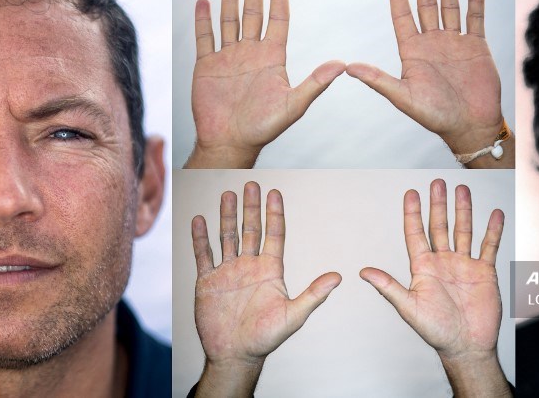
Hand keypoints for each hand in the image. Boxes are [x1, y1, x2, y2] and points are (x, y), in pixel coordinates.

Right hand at [187, 0, 345, 167]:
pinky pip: (205, 37)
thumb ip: (315, 83)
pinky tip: (204, 1)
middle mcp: (250, 54)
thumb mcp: (293, 105)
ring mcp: (228, 58)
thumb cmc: (263, 128)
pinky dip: (204, 19)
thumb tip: (341, 65)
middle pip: (252, 14)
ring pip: (229, 20)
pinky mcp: (207, 66)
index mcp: (272, 58)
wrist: (231, 142)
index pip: (277, 20)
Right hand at [191, 182, 340, 395]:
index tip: (274, 192)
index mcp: (270, 270)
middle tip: (250, 183)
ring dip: (226, 216)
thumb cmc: (266, 338)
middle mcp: (249, 266)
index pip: (274, 235)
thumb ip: (313, 294)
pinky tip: (200, 220)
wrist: (235, 355)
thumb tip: (338, 277)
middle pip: (250, 229)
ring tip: (226, 194)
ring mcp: (228, 272)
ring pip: (227, 237)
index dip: (274, 214)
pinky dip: (200, 238)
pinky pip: (203, 255)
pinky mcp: (208, 282)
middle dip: (250, 207)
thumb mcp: (293, 315)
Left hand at [347, 0, 510, 167]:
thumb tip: (349, 67)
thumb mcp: (403, 97)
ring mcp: (454, 43)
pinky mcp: (476, 47)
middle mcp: (432, 43)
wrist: (470, 126)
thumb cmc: (435, 116)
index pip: (403, 17)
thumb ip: (378, 80)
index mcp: (412, 52)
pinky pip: (475, 19)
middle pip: (426, 5)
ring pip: (450, 7)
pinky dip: (475, 1)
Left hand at [361, 179, 510, 395]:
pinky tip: (494, 214)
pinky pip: (489, 246)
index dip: (412, 213)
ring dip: (463, 211)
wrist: (466, 346)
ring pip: (463, 231)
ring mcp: (463, 266)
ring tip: (462, 189)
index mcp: (423, 268)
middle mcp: (442, 262)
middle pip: (439, 226)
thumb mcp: (408, 307)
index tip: (410, 193)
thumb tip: (364, 272)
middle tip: (437, 183)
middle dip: (438, 204)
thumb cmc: (435, 331)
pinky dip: (492, 230)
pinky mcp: (483, 273)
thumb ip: (388, 287)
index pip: (416, 234)